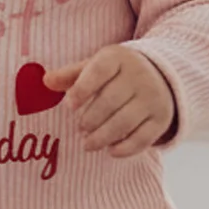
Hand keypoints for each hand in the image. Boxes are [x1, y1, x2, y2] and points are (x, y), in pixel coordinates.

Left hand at [42, 44, 176, 156]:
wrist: (162, 75)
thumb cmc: (117, 73)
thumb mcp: (96, 67)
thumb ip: (70, 75)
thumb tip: (46, 81)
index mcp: (119, 58)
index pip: (99, 71)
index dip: (82, 89)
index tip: (69, 105)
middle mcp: (139, 76)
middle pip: (110, 101)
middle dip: (90, 119)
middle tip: (79, 128)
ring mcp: (153, 98)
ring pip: (125, 122)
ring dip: (102, 137)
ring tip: (87, 144)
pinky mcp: (161, 119)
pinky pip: (142, 138)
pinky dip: (124, 148)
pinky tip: (110, 150)